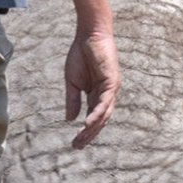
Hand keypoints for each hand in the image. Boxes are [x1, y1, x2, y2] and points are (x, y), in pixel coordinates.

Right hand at [65, 28, 119, 148]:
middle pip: (100, 120)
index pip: (92, 117)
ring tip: (81, 139)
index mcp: (97, 94)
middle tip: (77, 147)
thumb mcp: (72, 82)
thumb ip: (72, 100)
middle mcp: (106, 94)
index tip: (74, 143)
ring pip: (104, 114)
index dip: (85, 131)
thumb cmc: (80, 55)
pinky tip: (87, 124)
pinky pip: (104, 103)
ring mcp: (110, 89)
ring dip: (92, 128)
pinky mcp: (111, 82)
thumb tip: (70, 119)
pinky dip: (96, 114)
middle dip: (89, 135)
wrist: (88, 35)